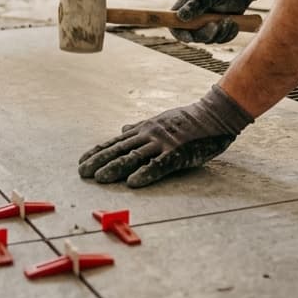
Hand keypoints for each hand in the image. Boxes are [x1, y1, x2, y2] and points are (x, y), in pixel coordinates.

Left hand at [78, 85, 253, 187]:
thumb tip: (122, 130)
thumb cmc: (189, 120)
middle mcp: (150, 135)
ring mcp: (164, 143)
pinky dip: (145, 174)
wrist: (215, 114)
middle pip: (120, 149)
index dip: (98, 152)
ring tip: (99, 178)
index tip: (82, 161)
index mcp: (145, 129)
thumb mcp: (160, 120)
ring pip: (134, 157)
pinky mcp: (179, 153)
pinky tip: (132, 183)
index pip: (116, 142)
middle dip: (99, 161)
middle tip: (82, 173)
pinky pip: (159, 165)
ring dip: (115, 168)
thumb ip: (140, 128)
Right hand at [171, 0, 260, 43]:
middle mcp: (193, 17)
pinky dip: (227, 34)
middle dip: (205, 34)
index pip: (175, 23)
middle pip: (192, 35)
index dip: (179, 33)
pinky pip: (220, 39)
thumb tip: (181, 16)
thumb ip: (197, 3)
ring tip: (229, 21)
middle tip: (217, 25)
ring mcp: (204, 25)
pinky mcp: (216, 30)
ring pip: (207, 39)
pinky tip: (234, 24)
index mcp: (185, 4)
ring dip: (219, 34)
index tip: (189, 37)